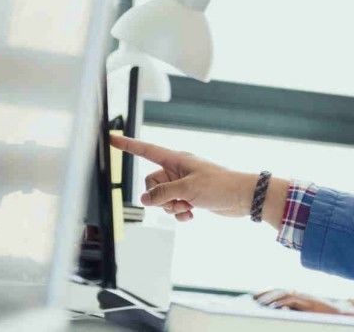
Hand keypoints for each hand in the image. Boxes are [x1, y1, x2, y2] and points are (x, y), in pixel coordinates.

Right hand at [110, 135, 259, 221]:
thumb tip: (145, 200)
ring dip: (171, 207)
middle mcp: (178, 170)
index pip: (146, 150)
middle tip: (177, 200)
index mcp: (176, 159)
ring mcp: (183, 184)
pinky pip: (173, 207)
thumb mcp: (187, 188)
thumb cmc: (220, 185)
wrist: (243, 197)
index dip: (128, 145)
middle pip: (151, 183)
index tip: (110, 138)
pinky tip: (191, 215)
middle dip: (159, 197)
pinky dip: (179, 213)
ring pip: (161, 198)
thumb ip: (163, 193)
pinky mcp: (190, 197)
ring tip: (188, 207)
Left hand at [253, 289, 343, 314]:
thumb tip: (280, 310)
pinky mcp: (309, 303)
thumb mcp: (305, 312)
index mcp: (299, 296)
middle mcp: (301, 295)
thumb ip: (293, 310)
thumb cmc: (324, 316)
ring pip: (284, 294)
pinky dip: (282, 303)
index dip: (267, 292)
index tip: (255, 296)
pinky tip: (273, 307)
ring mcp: (305, 298)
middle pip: (280, 291)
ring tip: (259, 303)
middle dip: (265, 293)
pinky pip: (293, 301)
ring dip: (271, 298)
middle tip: (253, 298)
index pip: (280, 291)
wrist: (341, 315)